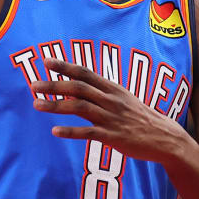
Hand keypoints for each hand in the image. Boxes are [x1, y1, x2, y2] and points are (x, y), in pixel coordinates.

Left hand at [34, 58, 187, 162]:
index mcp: (112, 88)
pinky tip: (55, 131)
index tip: (46, 61)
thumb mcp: (123, 99)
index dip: (65, 66)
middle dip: (54, 85)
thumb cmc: (141, 118)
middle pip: (78, 87)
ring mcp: (111, 118)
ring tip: (36, 105)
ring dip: (56, 105)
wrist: (165, 138)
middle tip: (33, 85)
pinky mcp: (113, 136)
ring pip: (79, 107)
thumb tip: (78, 87)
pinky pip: (88, 132)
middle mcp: (110, 100)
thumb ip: (101, 93)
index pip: (85, 72)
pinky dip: (70, 131)